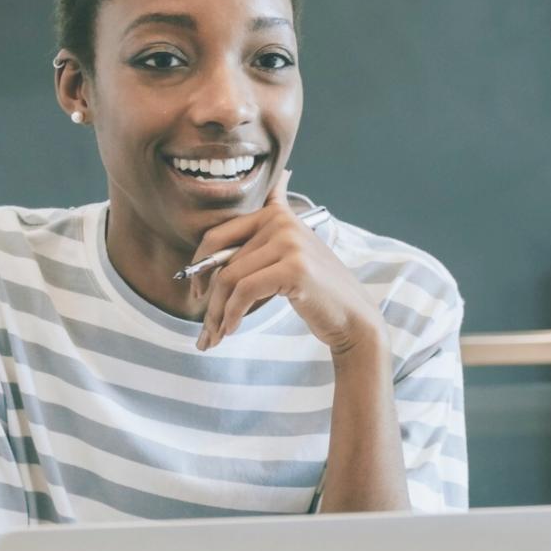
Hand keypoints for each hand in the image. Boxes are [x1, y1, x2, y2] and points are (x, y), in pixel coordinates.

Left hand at [188, 171, 385, 354]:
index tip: (197, 292)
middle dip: (206, 295)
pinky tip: (231, 330)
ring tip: (215, 335)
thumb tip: (220, 234)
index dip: (199, 265)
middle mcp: (282, 221)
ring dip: (217, 312)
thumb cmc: (316, 293)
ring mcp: (290, 242)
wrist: (353, 318)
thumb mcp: (289, 258)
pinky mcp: (294, 268)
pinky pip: (244, 290)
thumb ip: (261, 240)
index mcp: (277, 214)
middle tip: (204, 324)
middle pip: (221, 259)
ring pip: (229, 277)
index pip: (219, 234)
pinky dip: (232, 314)